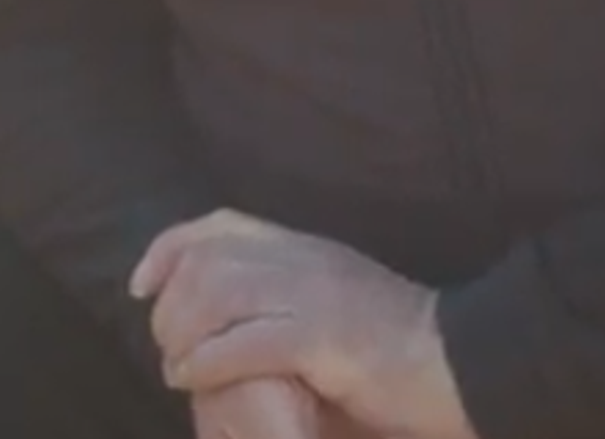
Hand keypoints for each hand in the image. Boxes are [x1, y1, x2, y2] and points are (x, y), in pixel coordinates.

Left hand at [132, 210, 478, 438]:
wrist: (463, 361)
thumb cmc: (400, 346)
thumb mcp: (337, 300)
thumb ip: (288, 295)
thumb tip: (226, 316)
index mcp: (309, 247)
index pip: (222, 224)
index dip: (169, 248)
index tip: (142, 284)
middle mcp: (306, 260)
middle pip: (208, 260)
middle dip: (170, 304)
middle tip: (167, 345)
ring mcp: (314, 295)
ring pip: (217, 295)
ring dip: (182, 334)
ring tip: (178, 368)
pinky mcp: (322, 337)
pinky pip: (242, 343)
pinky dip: (205, 362)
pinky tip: (193, 380)